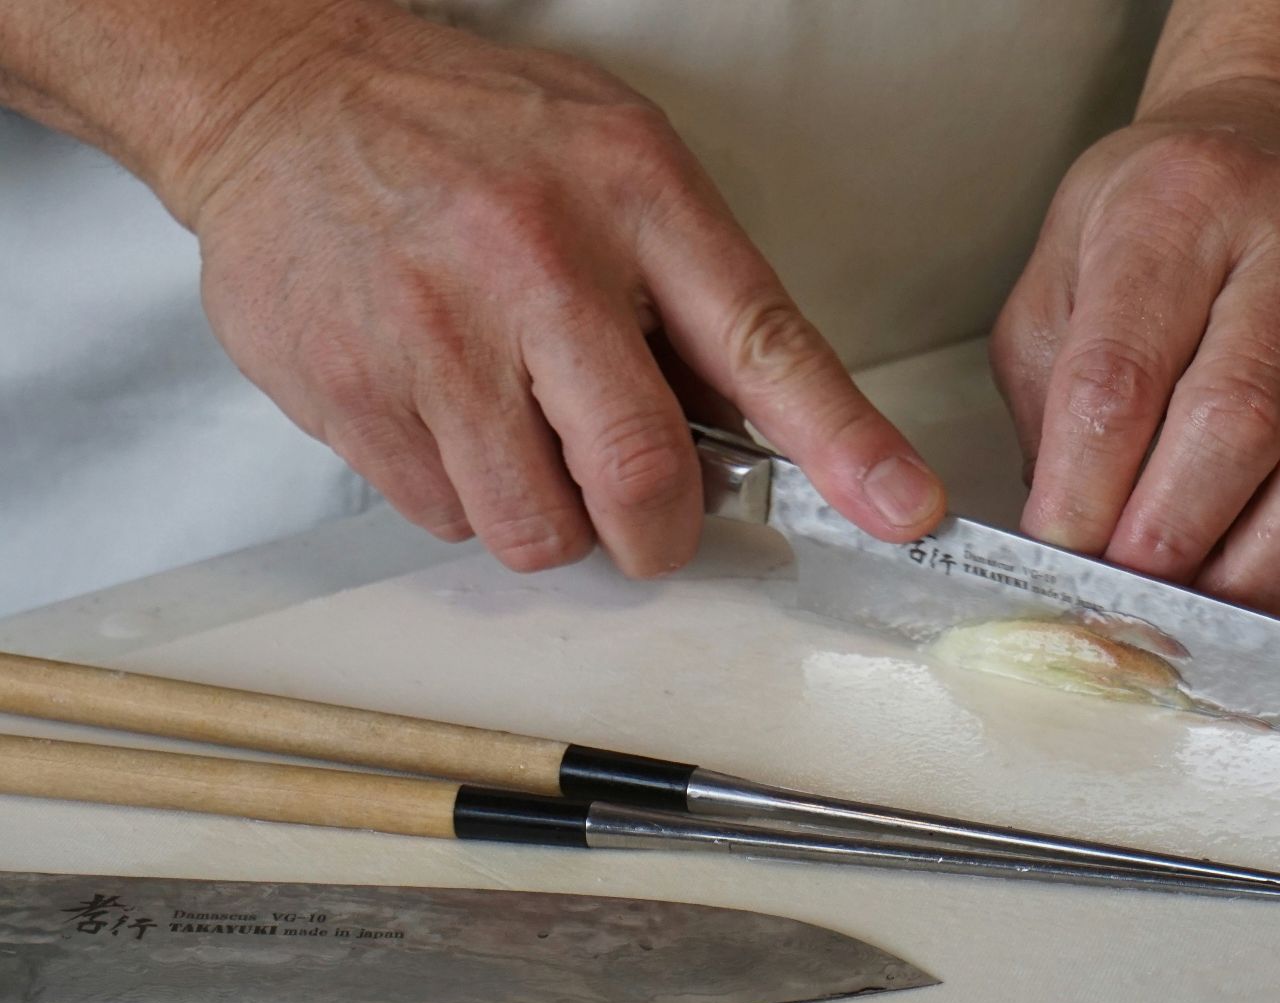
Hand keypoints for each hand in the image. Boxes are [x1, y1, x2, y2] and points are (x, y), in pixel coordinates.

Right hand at [174, 5, 943, 575]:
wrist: (281, 99)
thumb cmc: (466, 132)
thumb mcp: (615, 160)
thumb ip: (692, 287)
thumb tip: (766, 430)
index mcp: (633, 196)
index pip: (765, 342)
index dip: (846, 445)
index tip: (904, 509)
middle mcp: (538, 265)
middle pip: (644, 476)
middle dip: (660, 532)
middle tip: (648, 517)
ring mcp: (436, 336)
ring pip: (538, 529)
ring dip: (552, 519)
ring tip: (524, 435)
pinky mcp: (355, 395)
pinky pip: (445, 519)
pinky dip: (465, 497)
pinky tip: (447, 414)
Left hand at [992, 80, 1279, 615]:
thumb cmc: (1167, 219)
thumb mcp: (1064, 267)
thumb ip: (1050, 395)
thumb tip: (1067, 534)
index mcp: (1186, 200)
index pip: (1122, 376)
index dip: (1084, 493)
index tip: (1055, 560)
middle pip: (1237, 428)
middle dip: (1168, 543)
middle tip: (1120, 602)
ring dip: (1248, 574)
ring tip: (1187, 609)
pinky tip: (1251, 567)